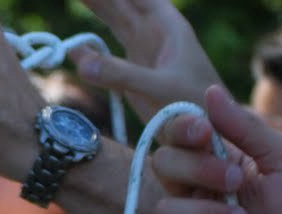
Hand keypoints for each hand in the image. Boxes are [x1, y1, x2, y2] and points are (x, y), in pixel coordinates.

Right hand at [72, 0, 225, 122]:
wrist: (208, 132)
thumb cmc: (195, 105)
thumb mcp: (159, 87)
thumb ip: (121, 74)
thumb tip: (81, 63)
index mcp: (167, 26)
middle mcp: (154, 35)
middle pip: (123, 5)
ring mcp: (143, 55)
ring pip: (115, 25)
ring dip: (97, 13)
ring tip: (76, 0)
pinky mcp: (133, 77)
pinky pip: (107, 61)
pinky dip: (90, 55)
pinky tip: (73, 50)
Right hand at [149, 86, 281, 213]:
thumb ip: (247, 129)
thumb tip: (210, 91)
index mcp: (214, 165)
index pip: (175, 138)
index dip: (180, 130)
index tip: (203, 131)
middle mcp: (196, 195)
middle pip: (161, 167)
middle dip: (197, 170)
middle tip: (238, 182)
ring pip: (164, 213)